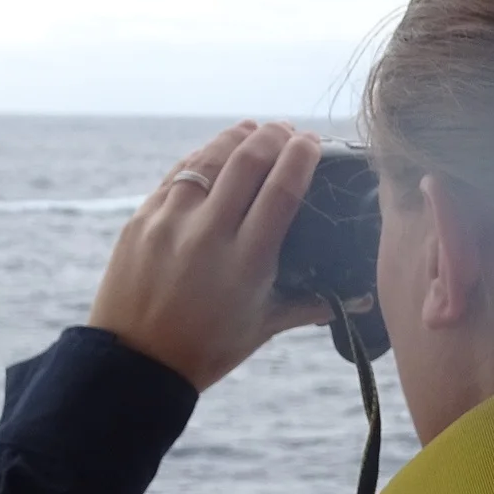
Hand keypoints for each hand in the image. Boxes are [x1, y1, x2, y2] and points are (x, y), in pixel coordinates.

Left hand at [89, 122, 332, 391]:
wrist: (134, 364)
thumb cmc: (204, 349)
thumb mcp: (261, 328)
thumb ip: (309, 304)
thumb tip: (358, 300)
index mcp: (246, 262)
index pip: (282, 189)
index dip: (301, 156)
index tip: (313, 142)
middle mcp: (208, 235)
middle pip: (247, 161)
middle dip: (273, 135)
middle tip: (288, 130)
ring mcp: (170, 223)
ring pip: (209, 158)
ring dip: (236, 137)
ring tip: (254, 130)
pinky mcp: (141, 220)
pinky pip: (177, 175)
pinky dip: (201, 158)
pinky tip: (216, 153)